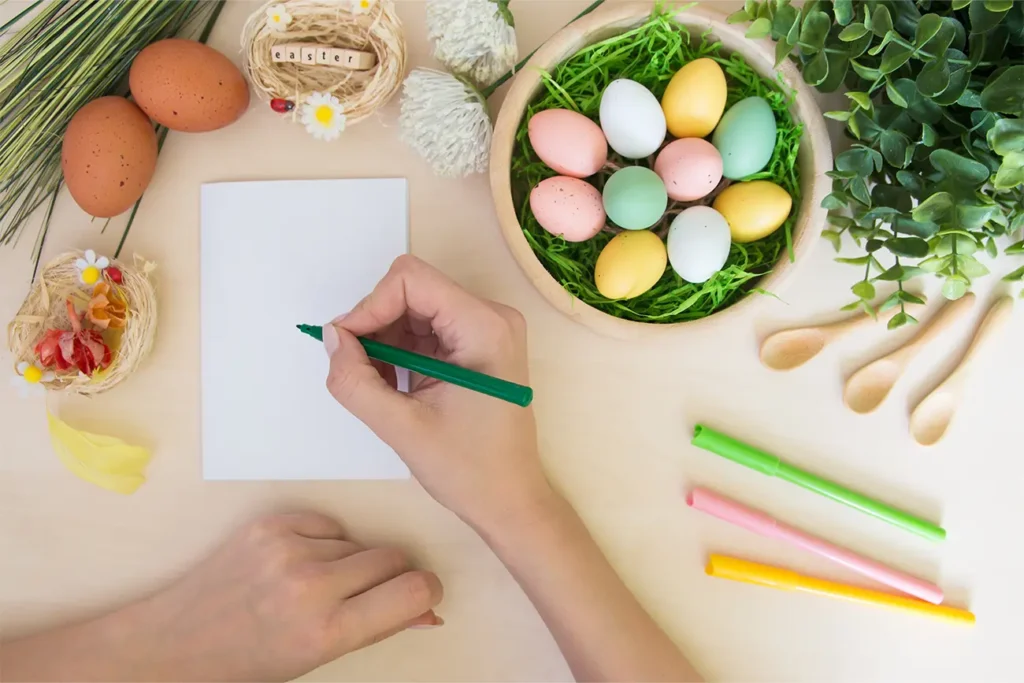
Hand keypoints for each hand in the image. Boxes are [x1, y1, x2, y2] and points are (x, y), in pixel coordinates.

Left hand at [138, 512, 442, 681]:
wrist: (178, 643)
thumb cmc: (250, 660)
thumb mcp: (319, 657)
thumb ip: (378, 628)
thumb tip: (427, 612)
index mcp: (327, 631)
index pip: (413, 591)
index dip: (426, 590)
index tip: (423, 593)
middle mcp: (310, 586)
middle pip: (393, 558)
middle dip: (391, 575)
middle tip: (366, 595)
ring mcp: (288, 550)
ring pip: (359, 541)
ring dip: (352, 560)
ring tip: (317, 585)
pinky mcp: (270, 524)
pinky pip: (328, 524)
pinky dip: (324, 541)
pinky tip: (299, 563)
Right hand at [323, 255, 554, 532]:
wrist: (510, 500)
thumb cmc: (469, 470)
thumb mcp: (402, 427)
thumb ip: (356, 381)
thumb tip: (331, 336)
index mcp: (484, 327)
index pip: (410, 280)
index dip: (369, 306)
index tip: (346, 346)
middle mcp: (490, 317)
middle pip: (411, 291)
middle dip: (374, 325)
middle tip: (356, 370)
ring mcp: (485, 330)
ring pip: (412, 309)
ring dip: (384, 341)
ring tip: (378, 386)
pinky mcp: (475, 346)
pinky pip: (424, 330)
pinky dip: (398, 352)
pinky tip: (393, 387)